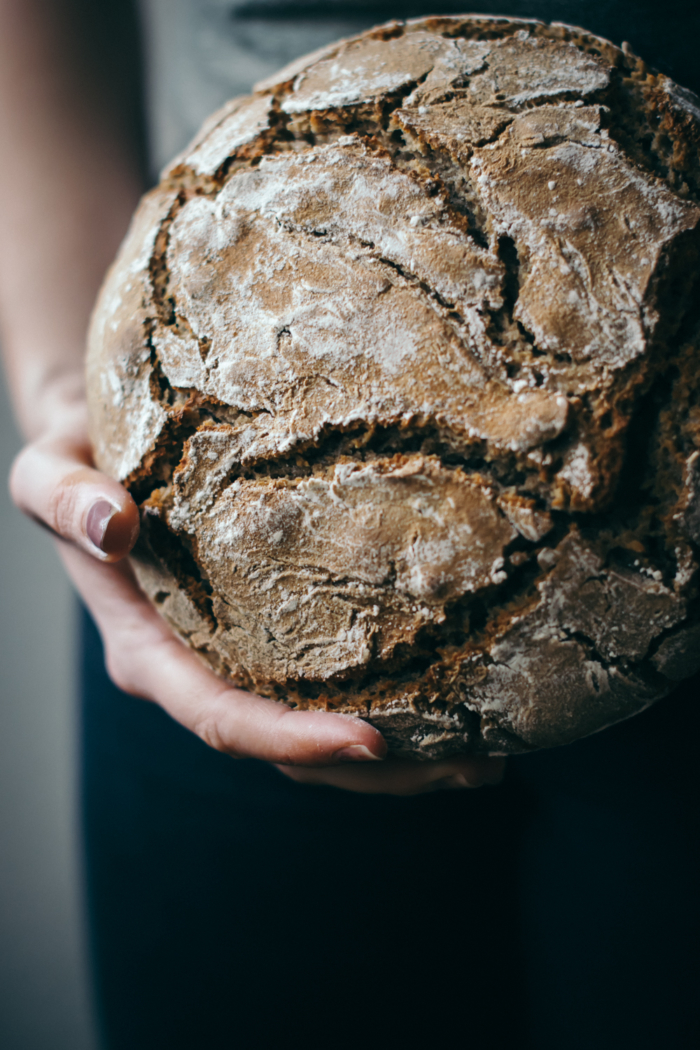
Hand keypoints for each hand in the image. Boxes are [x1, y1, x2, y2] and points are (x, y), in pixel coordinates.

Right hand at [10, 405, 504, 794]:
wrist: (93, 465)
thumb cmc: (76, 469)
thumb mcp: (48, 473)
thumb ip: (65, 499)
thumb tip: (113, 523)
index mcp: (149, 653)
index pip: (223, 718)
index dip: (293, 738)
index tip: (373, 740)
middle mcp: (196, 674)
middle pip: (288, 750)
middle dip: (378, 771)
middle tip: (475, 762)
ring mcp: (234, 665)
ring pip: (316, 734)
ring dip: (402, 758)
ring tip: (489, 751)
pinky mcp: (265, 643)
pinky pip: (326, 690)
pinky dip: (394, 705)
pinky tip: (457, 699)